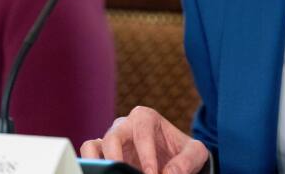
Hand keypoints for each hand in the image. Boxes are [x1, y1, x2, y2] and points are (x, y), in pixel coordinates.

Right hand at [80, 106, 208, 173]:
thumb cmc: (183, 153)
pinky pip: (88, 158)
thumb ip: (186, 161)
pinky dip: (91, 167)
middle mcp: (124, 125)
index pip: (142, 134)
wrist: (175, 159)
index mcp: (146, 117)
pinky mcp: (102, 156)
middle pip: (112, 137)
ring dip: (98, 163)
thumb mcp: (195, 153)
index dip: (146, 157)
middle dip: (117, 159)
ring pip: (92, 146)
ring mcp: (110, 140)